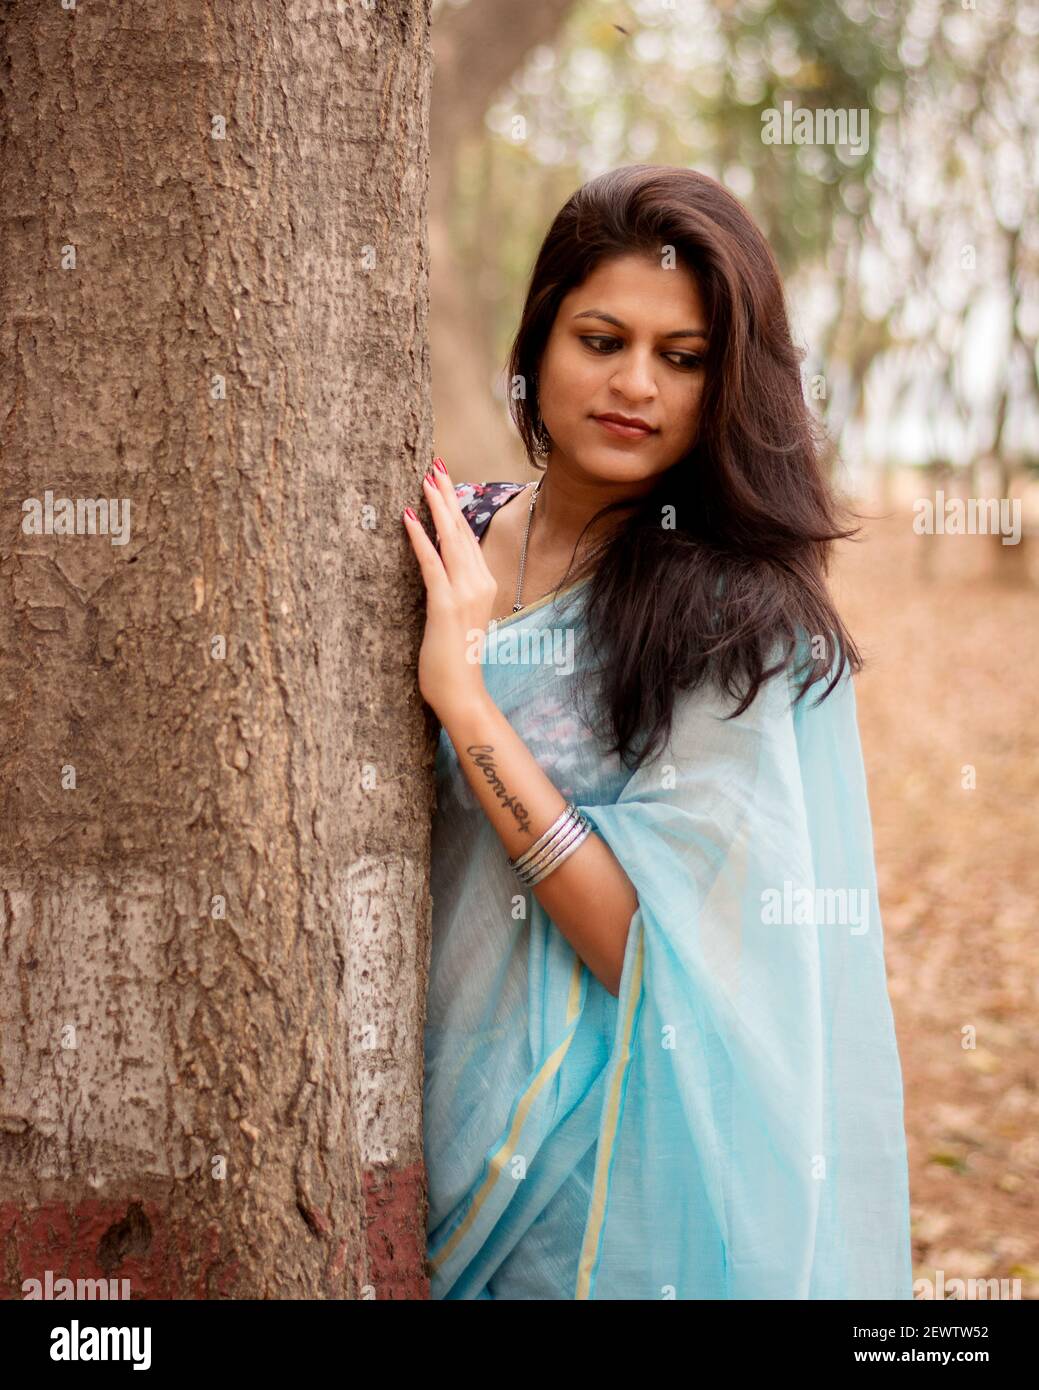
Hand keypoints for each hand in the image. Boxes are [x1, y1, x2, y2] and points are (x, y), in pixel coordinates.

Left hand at [402, 458, 496, 716]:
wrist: (463, 695)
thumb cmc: (454, 663)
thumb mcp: (457, 620)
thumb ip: (452, 593)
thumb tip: (437, 573)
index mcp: (483, 584)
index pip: (467, 537)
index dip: (455, 507)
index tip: (443, 480)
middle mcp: (479, 583)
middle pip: (462, 529)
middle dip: (447, 495)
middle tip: (435, 464)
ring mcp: (464, 593)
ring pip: (450, 539)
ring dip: (437, 506)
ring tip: (425, 478)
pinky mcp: (445, 605)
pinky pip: (431, 564)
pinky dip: (420, 539)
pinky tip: (409, 517)